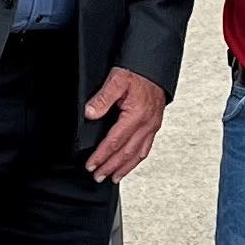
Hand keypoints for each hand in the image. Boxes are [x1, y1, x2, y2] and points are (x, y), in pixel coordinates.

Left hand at [81, 67, 166, 182]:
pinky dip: (136, 160)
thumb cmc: (137, 72)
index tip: (91, 165)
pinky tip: (130, 164)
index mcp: (136, 115)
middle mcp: (146, 124)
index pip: (114, 141)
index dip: (101, 155)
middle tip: (98, 176)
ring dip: (124, 168)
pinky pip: (146, 148)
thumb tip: (90, 114)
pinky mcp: (155, 125)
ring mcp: (152, 126)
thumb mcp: (116, 80)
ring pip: (137, 154)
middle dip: (110, 167)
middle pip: (126, 153)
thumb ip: (102, 98)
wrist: (154, 67)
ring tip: (113, 177)